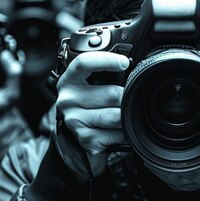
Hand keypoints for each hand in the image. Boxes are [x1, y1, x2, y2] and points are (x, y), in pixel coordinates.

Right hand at [56, 51, 129, 182]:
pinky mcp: (86, 140)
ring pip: (117, 116)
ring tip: (126, 115)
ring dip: (128, 116)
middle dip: (127, 98)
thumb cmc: (87, 102)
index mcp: (70, 80)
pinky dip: (125, 135)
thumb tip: (130, 66)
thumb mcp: (88, 84)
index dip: (106, 60)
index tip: (124, 62)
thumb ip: (103, 73)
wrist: (74, 130)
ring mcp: (75, 121)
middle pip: (112, 94)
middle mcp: (69, 100)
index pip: (84, 63)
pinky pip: (117, 136)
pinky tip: (121, 131)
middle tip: (130, 98)